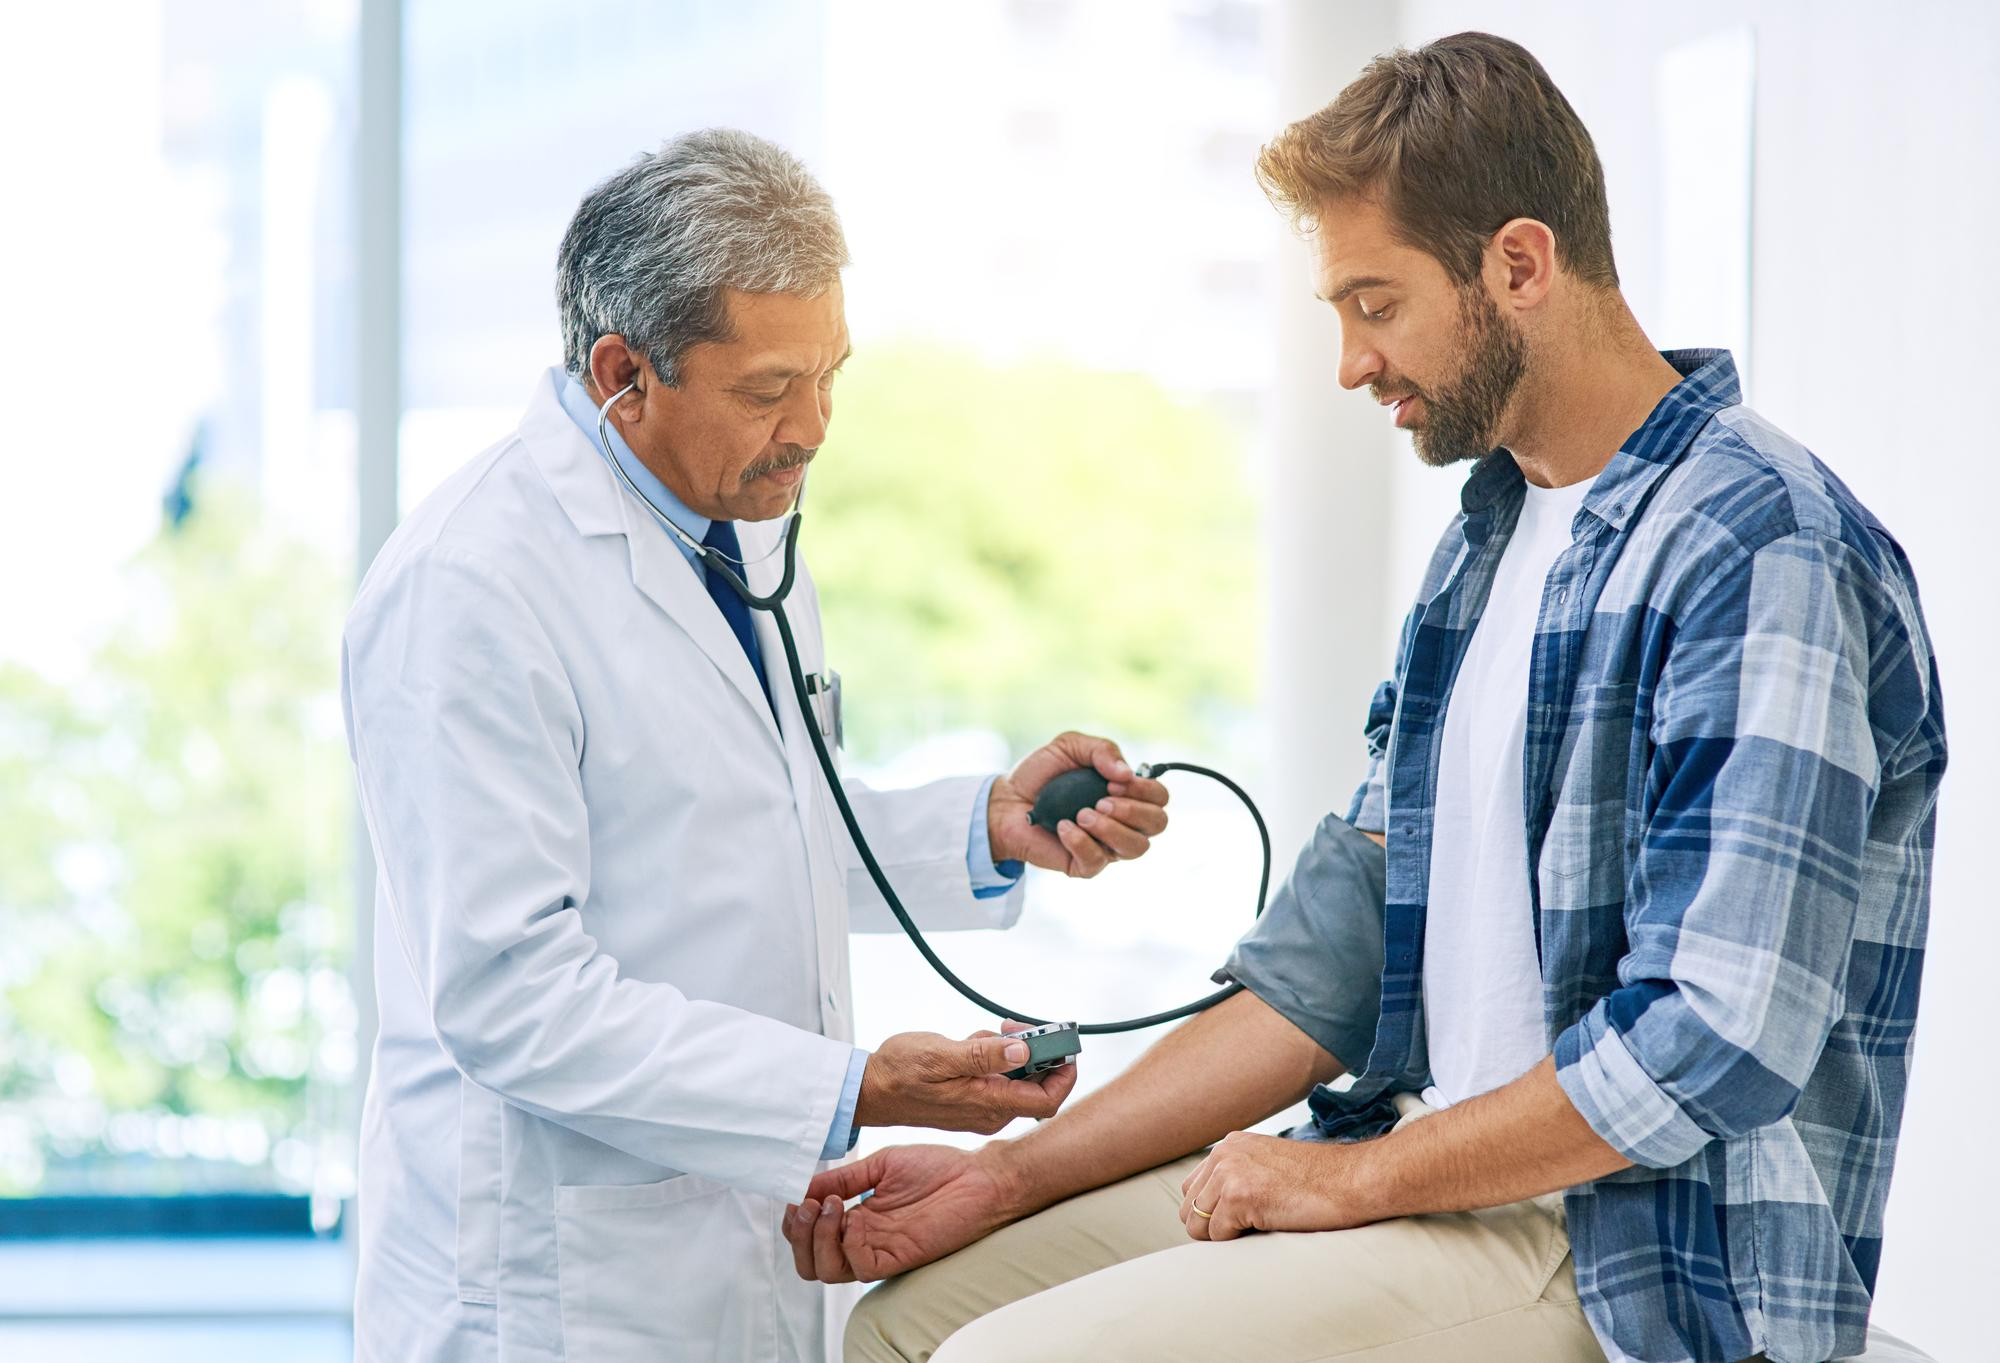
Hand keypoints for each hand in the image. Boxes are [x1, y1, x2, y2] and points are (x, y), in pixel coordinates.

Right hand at [783, 1143, 1021, 1282]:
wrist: (978, 1176)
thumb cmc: (937, 1168)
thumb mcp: (880, 1165)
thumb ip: (844, 1178)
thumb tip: (804, 1185)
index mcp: (857, 1219)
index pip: (810, 1236)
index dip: (796, 1222)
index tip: (796, 1196)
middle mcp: (863, 1239)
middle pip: (811, 1262)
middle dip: (799, 1236)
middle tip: (807, 1206)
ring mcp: (879, 1250)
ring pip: (828, 1270)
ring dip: (817, 1238)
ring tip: (827, 1207)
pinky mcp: (897, 1258)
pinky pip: (859, 1267)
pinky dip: (844, 1243)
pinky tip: (852, 1215)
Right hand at [855, 1026, 1078, 1134]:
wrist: (869, 1089)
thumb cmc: (899, 1072)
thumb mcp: (941, 1056)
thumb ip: (984, 1055)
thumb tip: (1024, 1052)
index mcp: (987, 1104)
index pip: (1047, 1100)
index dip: (1064, 1073)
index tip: (1063, 1044)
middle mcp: (989, 1112)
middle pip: (1035, 1085)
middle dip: (1034, 1052)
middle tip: (1014, 1026)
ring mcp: (980, 1108)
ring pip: (1016, 1078)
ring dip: (1010, 1051)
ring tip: (984, 1033)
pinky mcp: (971, 1099)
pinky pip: (998, 1078)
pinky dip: (994, 1057)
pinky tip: (972, 1043)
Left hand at [987, 731, 1169, 877]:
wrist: (1006, 799)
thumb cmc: (1042, 774)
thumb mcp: (1070, 746)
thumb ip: (1102, 750)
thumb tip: (1126, 774)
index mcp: (1127, 794)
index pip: (1160, 798)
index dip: (1145, 789)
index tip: (1114, 781)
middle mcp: (1124, 822)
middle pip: (1157, 824)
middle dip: (1133, 810)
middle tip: (1101, 800)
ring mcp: (1106, 845)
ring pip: (1136, 848)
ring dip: (1111, 828)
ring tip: (1083, 814)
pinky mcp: (1084, 865)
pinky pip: (1097, 861)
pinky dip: (1081, 841)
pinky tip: (1064, 826)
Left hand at [1177, 1130, 1379, 1240]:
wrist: (1354, 1180)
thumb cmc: (1321, 1181)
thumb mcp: (1269, 1166)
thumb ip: (1239, 1176)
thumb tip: (1211, 1213)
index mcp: (1229, 1145)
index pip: (1192, 1189)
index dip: (1211, 1213)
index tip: (1240, 1221)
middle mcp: (1223, 1153)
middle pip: (1188, 1207)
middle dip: (1211, 1227)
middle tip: (1249, 1229)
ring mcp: (1229, 1173)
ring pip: (1197, 1224)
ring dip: (1224, 1235)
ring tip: (1259, 1226)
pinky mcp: (1239, 1196)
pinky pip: (1218, 1235)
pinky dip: (1238, 1241)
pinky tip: (1267, 1226)